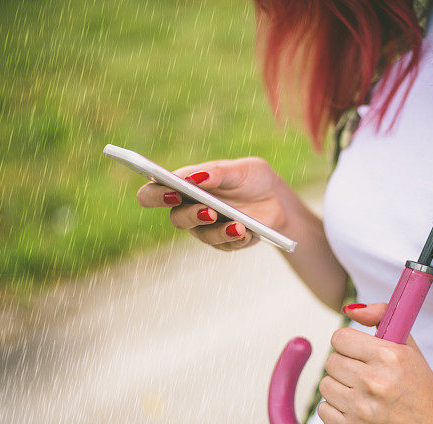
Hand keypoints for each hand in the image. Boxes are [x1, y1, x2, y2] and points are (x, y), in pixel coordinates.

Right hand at [136, 157, 290, 250]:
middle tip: (209, 211)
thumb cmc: (253, 179)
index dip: (156, 194)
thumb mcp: (240, 169)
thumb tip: (193, 178)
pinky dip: (236, 237)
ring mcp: (206, 228)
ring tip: (237, 225)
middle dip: (191, 215)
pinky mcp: (224, 241)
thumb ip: (217, 172)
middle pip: (176, 218)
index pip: (154, 191)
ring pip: (201, 235)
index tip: (172, 192)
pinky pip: (224, 245)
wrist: (278, 200)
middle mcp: (189, 208)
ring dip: (218, 230)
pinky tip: (246, 231)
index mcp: (185, 185)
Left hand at [318, 303, 432, 423]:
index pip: (339, 338)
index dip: (349, 345)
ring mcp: (362, 409)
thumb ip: (381, 315)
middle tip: (363, 375)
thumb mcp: (407, 345)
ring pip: (325, 385)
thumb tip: (351, 310)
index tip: (358, 353)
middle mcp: (374, 382)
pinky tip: (356, 410)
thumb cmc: (420, 384)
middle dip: (345, 367)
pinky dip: (336, 410)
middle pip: (331, 362)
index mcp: (388, 355)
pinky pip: (324, 411)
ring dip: (339, 388)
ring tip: (360, 394)